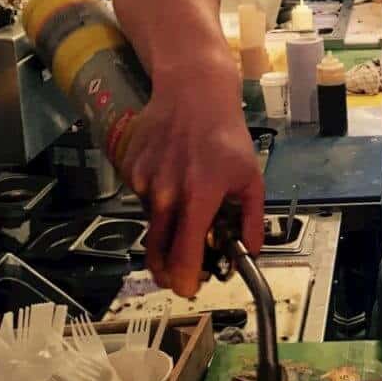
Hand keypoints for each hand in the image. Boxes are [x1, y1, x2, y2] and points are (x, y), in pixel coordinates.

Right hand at [120, 55, 263, 297]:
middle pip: (156, 253)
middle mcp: (166, 194)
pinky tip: (172, 179)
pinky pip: (143, 199)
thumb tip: (249, 253)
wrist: (192, 93)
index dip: (184, 280)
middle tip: (180, 272)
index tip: (190, 287)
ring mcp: (143, 182)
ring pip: (152, 224)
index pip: (182, 257)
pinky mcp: (130, 170)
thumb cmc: (226, 135)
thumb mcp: (251, 178)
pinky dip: (157, 201)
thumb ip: (251, 220)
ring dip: (167, 228)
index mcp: (198, 199)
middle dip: (168, 270)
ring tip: (186, 203)